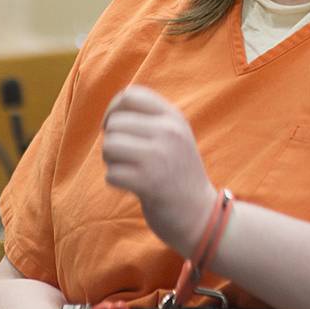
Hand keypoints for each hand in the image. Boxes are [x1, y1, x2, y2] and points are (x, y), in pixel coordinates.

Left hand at [100, 85, 215, 252]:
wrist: (200, 213)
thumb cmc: (177, 173)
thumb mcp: (173, 136)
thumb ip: (149, 119)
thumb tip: (111, 111)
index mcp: (173, 117)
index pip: (131, 95)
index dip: (113, 109)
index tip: (115, 127)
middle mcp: (169, 131)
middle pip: (114, 123)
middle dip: (112, 141)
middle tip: (126, 158)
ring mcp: (159, 156)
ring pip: (109, 146)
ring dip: (111, 161)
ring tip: (128, 169)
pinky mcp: (149, 182)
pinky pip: (112, 173)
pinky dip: (115, 181)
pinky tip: (132, 186)